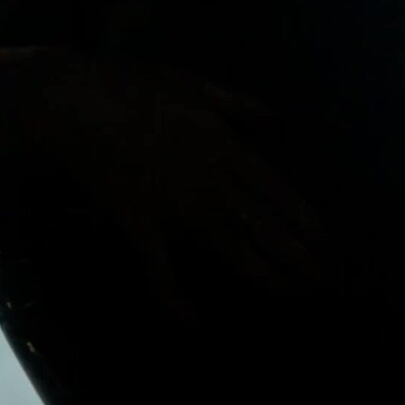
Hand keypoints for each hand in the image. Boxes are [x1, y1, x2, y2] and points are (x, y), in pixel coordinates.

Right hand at [16, 51, 334, 311]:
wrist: (78, 105)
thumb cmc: (133, 87)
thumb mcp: (193, 83)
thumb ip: (235, 103)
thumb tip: (271, 116)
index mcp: (224, 146)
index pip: (275, 190)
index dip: (303, 218)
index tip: (325, 241)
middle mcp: (210, 183)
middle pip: (262, 225)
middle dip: (294, 254)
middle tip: (320, 280)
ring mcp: (177, 210)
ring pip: (230, 248)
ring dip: (262, 274)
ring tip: (288, 294)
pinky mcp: (141, 227)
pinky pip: (161, 270)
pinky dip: (175, 297)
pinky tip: (192, 322)